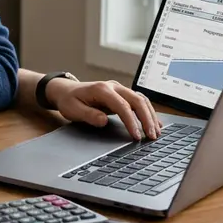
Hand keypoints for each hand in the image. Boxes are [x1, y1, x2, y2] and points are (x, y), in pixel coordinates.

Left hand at [46, 78, 161, 140]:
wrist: (66, 90)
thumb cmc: (70, 100)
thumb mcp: (73, 109)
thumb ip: (89, 115)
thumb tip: (104, 121)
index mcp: (102, 89)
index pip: (122, 106)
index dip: (131, 122)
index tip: (136, 136)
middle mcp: (113, 87)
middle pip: (137, 100)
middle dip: (147, 119)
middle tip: (152, 136)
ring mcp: (119, 89)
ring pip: (141, 99)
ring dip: (150, 115)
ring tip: (156, 132)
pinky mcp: (122, 94)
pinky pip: (139, 101)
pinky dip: (148, 111)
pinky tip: (154, 122)